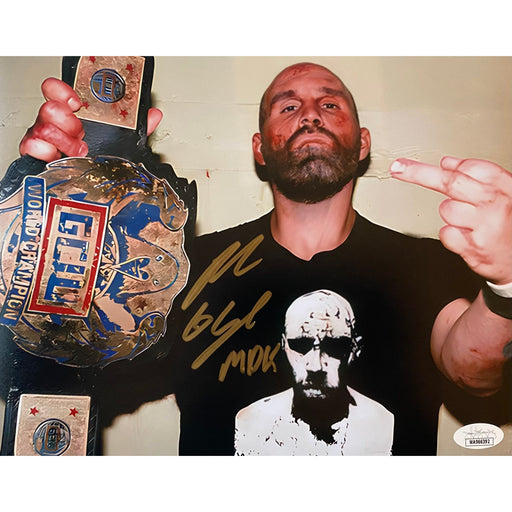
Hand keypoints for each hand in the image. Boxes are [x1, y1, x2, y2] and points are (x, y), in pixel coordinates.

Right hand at [19, 77, 163, 162]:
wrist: (85, 191)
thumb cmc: (96, 162)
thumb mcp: (118, 143)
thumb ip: (133, 127)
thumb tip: (153, 116)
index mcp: (71, 115)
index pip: (56, 91)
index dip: (63, 92)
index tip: (78, 103)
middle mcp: (54, 124)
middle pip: (49, 108)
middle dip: (68, 121)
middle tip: (82, 133)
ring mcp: (43, 140)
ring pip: (42, 127)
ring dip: (64, 140)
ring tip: (79, 151)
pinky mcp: (35, 157)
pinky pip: (30, 147)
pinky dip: (44, 151)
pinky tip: (57, 157)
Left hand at [390, 156, 511, 284]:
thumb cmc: (509, 224)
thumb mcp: (503, 194)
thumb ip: (477, 176)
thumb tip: (448, 164)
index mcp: (504, 186)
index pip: (469, 167)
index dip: (444, 166)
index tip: (411, 163)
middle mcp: (495, 204)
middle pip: (450, 182)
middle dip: (419, 174)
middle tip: (398, 168)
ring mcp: (484, 226)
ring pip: (446, 210)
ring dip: (451, 216)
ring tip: (471, 224)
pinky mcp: (474, 247)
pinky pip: (445, 233)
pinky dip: (451, 235)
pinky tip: (468, 238)